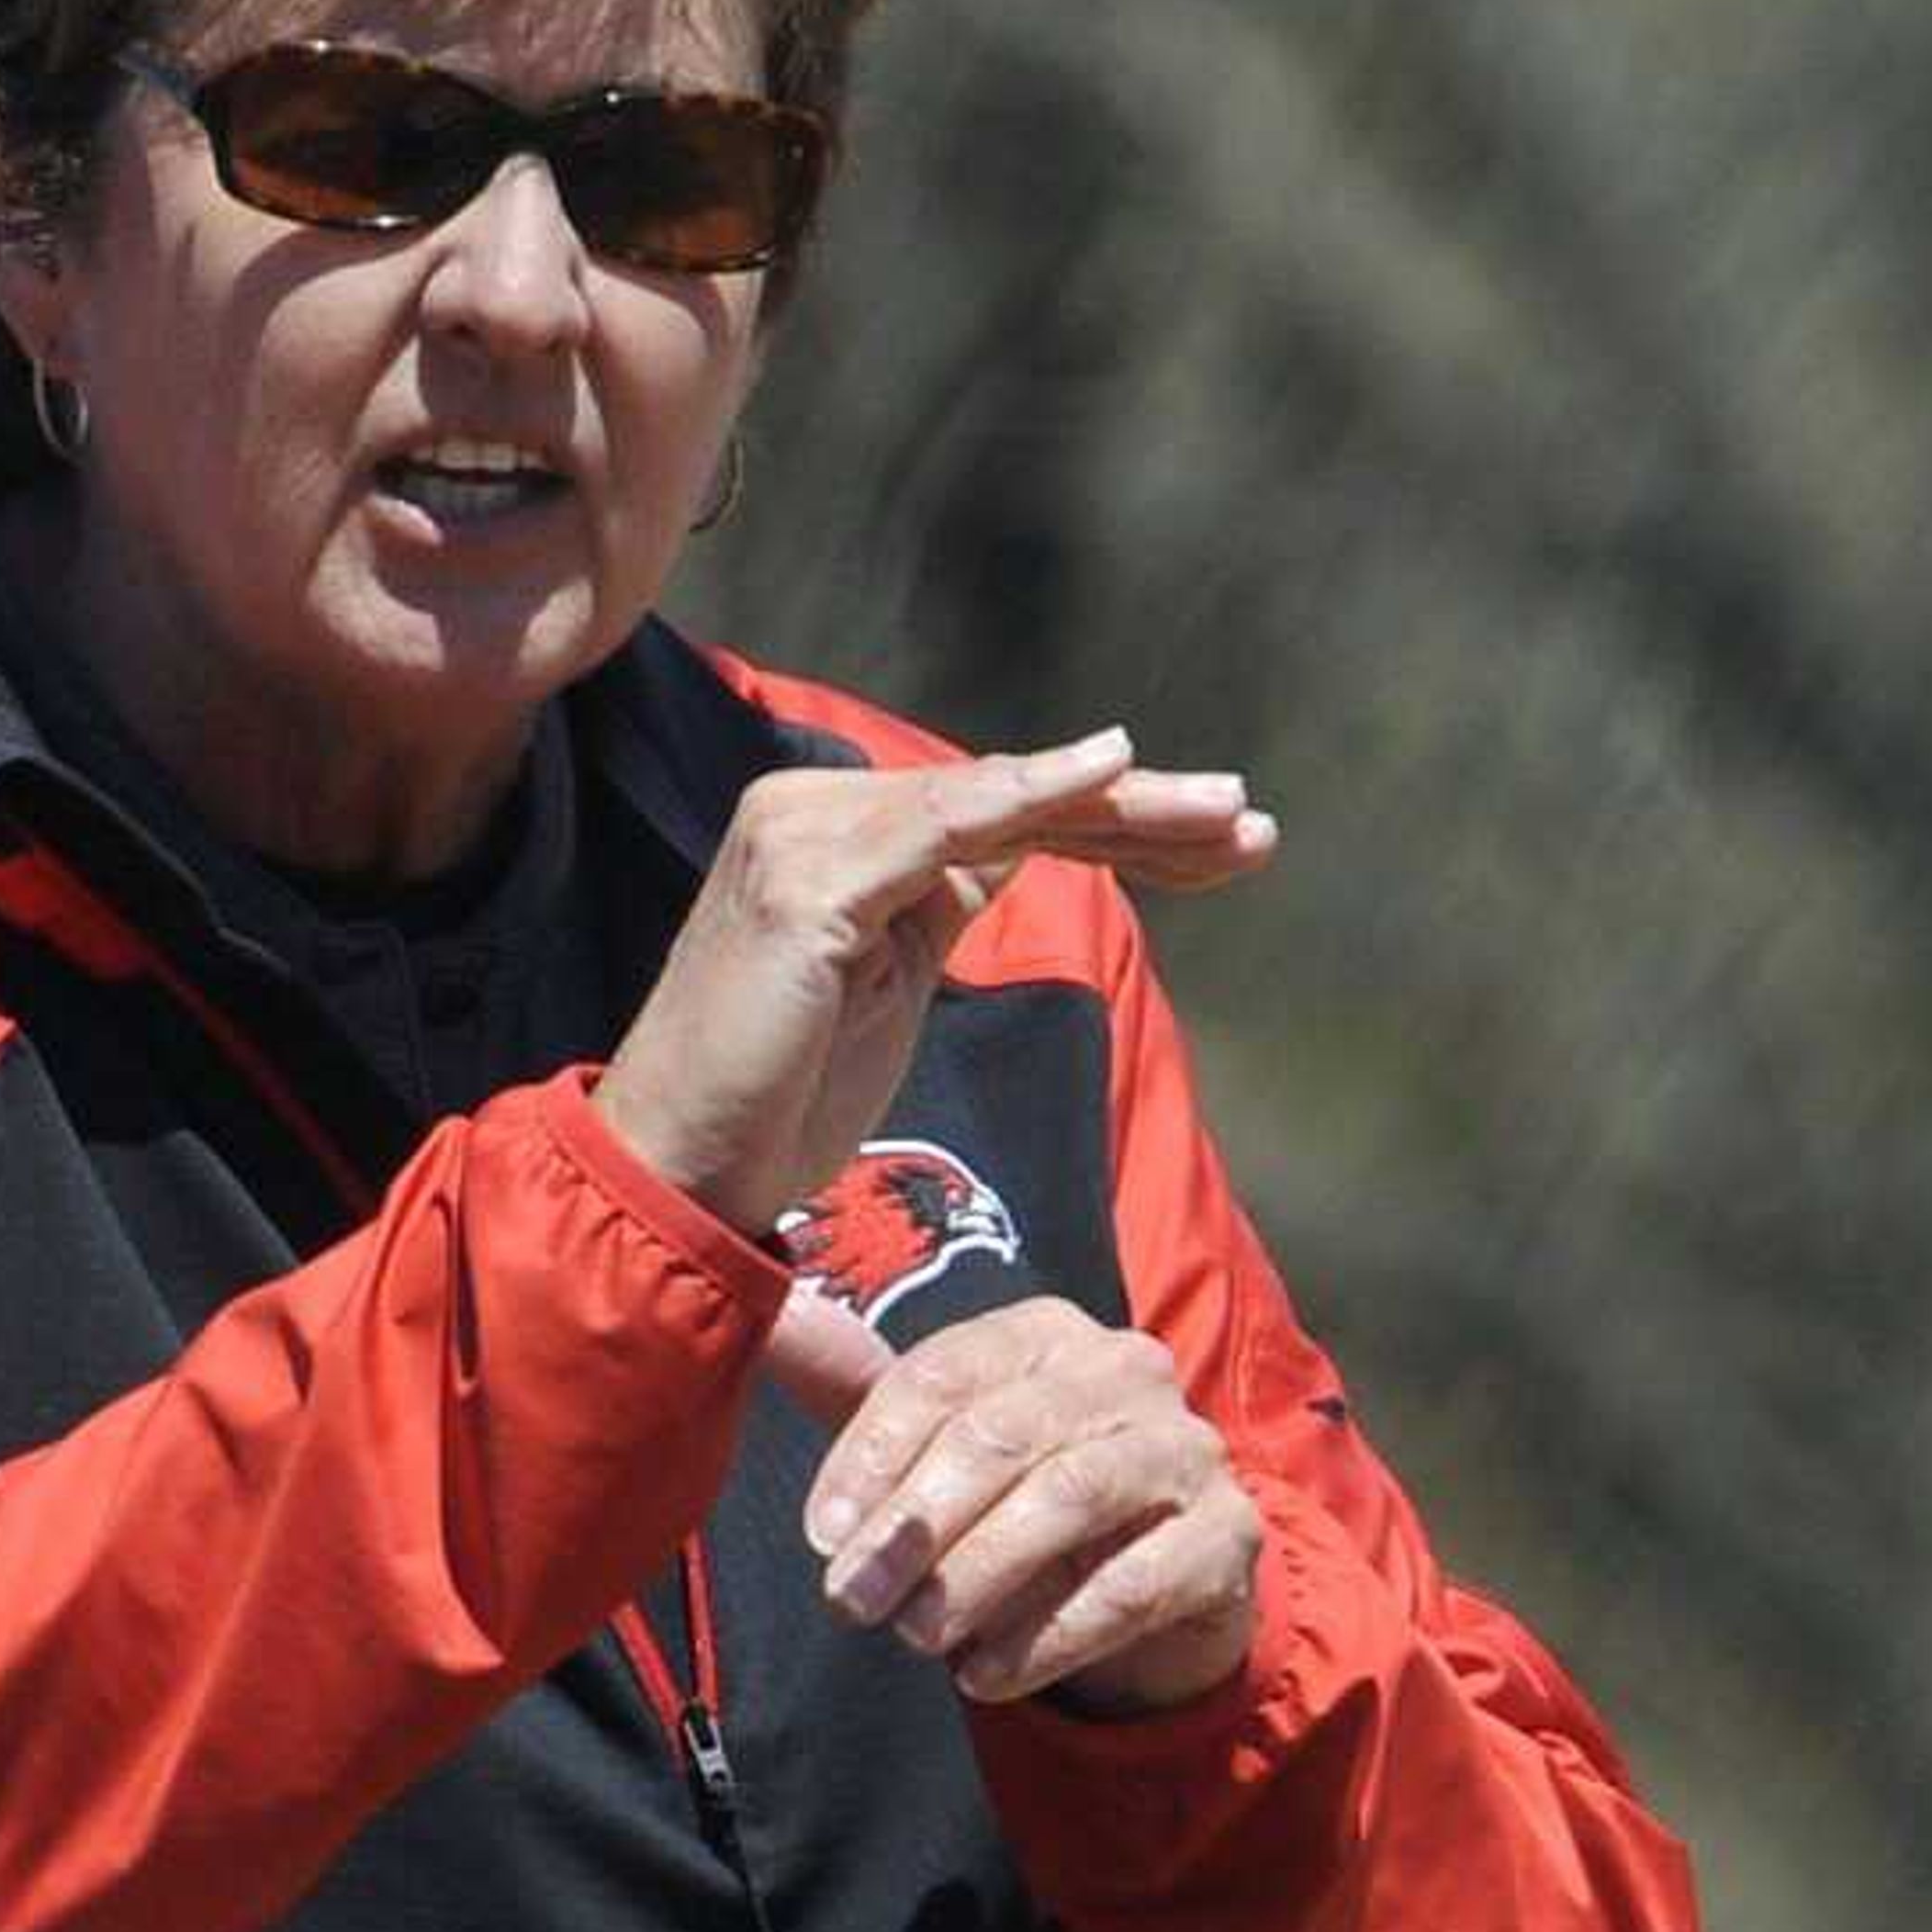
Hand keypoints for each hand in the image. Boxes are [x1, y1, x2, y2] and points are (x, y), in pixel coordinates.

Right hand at [592, 730, 1270, 1238]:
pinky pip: (943, 824)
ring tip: (1228, 816)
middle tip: (1251, 822)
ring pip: (997, 803)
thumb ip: (937, 905)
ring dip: (1125, 808)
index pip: (1001, 813)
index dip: (1118, 827)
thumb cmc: (779, 1094)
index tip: (1221, 851)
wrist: (680, 1164)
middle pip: (1010, 798)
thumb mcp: (884, 982)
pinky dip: (1031, 791)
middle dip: (1142, 812)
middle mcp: (815, 811)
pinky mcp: (807, 879)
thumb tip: (1016, 855)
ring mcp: (805, 836)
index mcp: (838, 833)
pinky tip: (1113, 767)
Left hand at [797, 1298, 1263, 1717]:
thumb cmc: (1022, 1500)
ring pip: (1072, 1498)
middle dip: (916, 1525)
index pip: (943, 1376)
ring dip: (979, 1575)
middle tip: (854, 1599)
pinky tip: (986, 1675)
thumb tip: (769, 1315)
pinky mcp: (1229, 1535)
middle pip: (1003, 1434)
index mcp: (1043, 1332)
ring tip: (917, 1637)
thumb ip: (855, 1390)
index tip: (822, 1536)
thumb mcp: (938, 1443)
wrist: (1158, 1583)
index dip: (871, 1456)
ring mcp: (1188, 1448)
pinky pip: (1134, 1584)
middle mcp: (1126, 1369)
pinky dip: (1049, 1634)